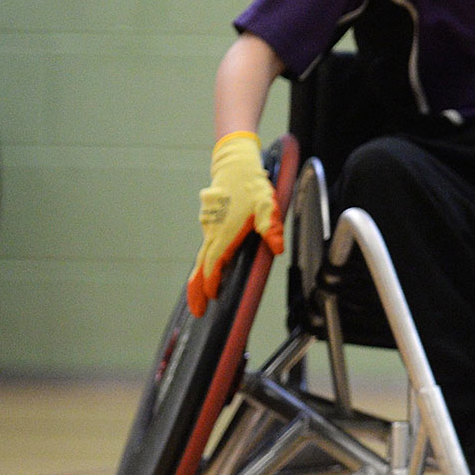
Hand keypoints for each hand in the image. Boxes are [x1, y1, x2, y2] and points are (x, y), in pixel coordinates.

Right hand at [186, 132, 283, 314]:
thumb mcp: (267, 205)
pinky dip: (205, 263)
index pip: (214, 264)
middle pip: (201, 266)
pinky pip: (206, 248)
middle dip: (197, 289)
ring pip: (202, 257)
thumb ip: (271, 227)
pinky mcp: (211, 223)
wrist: (235, 164)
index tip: (210, 299)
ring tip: (202, 297)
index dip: (211, 282)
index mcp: (225, 232)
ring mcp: (209, 227)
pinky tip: (211, 270)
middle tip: (197, 310)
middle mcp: (213, 232)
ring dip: (200, 277)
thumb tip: (277, 248)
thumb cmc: (251, 185)